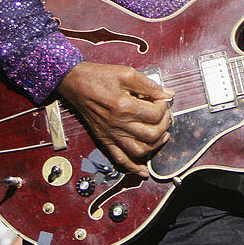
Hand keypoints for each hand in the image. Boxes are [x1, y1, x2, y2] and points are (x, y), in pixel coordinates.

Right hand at [57, 62, 172, 176]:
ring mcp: (111, 135)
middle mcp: (118, 124)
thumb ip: (148, 85)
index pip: (155, 114)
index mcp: (124, 106)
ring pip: (140, 151)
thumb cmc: (98, 77)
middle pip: (152, 135)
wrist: (75, 83)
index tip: (162, 100)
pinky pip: (120, 159)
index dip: (163, 106)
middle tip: (164, 116)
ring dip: (155, 146)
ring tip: (161, 136)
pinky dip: (133, 167)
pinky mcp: (105, 140)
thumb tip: (167, 94)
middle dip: (164, 125)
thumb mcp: (126, 73)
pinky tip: (143, 170)